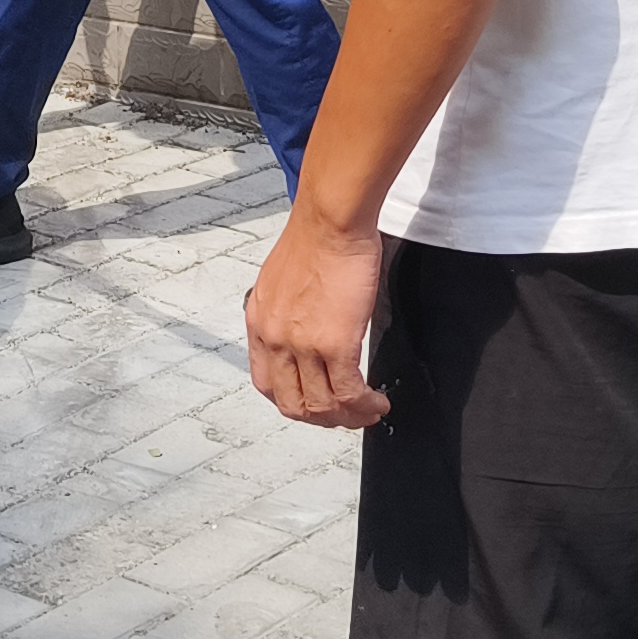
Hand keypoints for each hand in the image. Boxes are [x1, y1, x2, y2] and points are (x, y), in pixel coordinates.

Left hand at [246, 208, 390, 430]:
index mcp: (260, 323)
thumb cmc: (315, 237)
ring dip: (348, 417)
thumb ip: (287, 314)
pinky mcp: (335, 344)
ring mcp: (302, 345)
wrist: (331, 219)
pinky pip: (349, 393)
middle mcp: (274, 339)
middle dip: (321, 418)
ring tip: (368, 410)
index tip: (314, 401)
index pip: (266, 383)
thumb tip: (306, 332)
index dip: (293, 400)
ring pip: (322, 406)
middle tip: (344, 415)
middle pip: (291, 404)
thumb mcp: (282, 282)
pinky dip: (365, 405)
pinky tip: (378, 401)